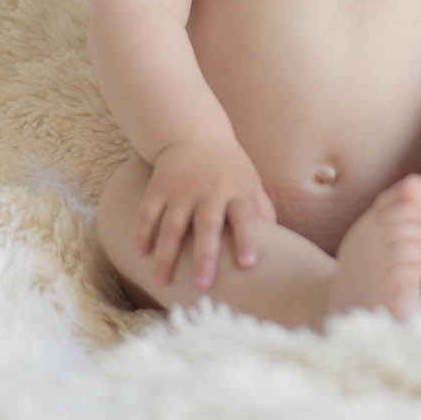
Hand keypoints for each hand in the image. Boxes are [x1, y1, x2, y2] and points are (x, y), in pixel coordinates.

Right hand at [137, 137, 275, 289]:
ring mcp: (182, 188)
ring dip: (166, 254)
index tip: (248, 265)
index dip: (247, 239)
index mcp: (237, 191)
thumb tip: (280, 245)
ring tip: (161, 283)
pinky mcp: (159, 186)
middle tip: (203, 286)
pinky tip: (140, 254)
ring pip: (172, 224)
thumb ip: (263, 211)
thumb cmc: (229, 168)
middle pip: (208, 225)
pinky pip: (148, 212)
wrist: (194, 134)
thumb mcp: (251, 182)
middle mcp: (210, 190)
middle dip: (205, 256)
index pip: (246, 217)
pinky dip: (143, 233)